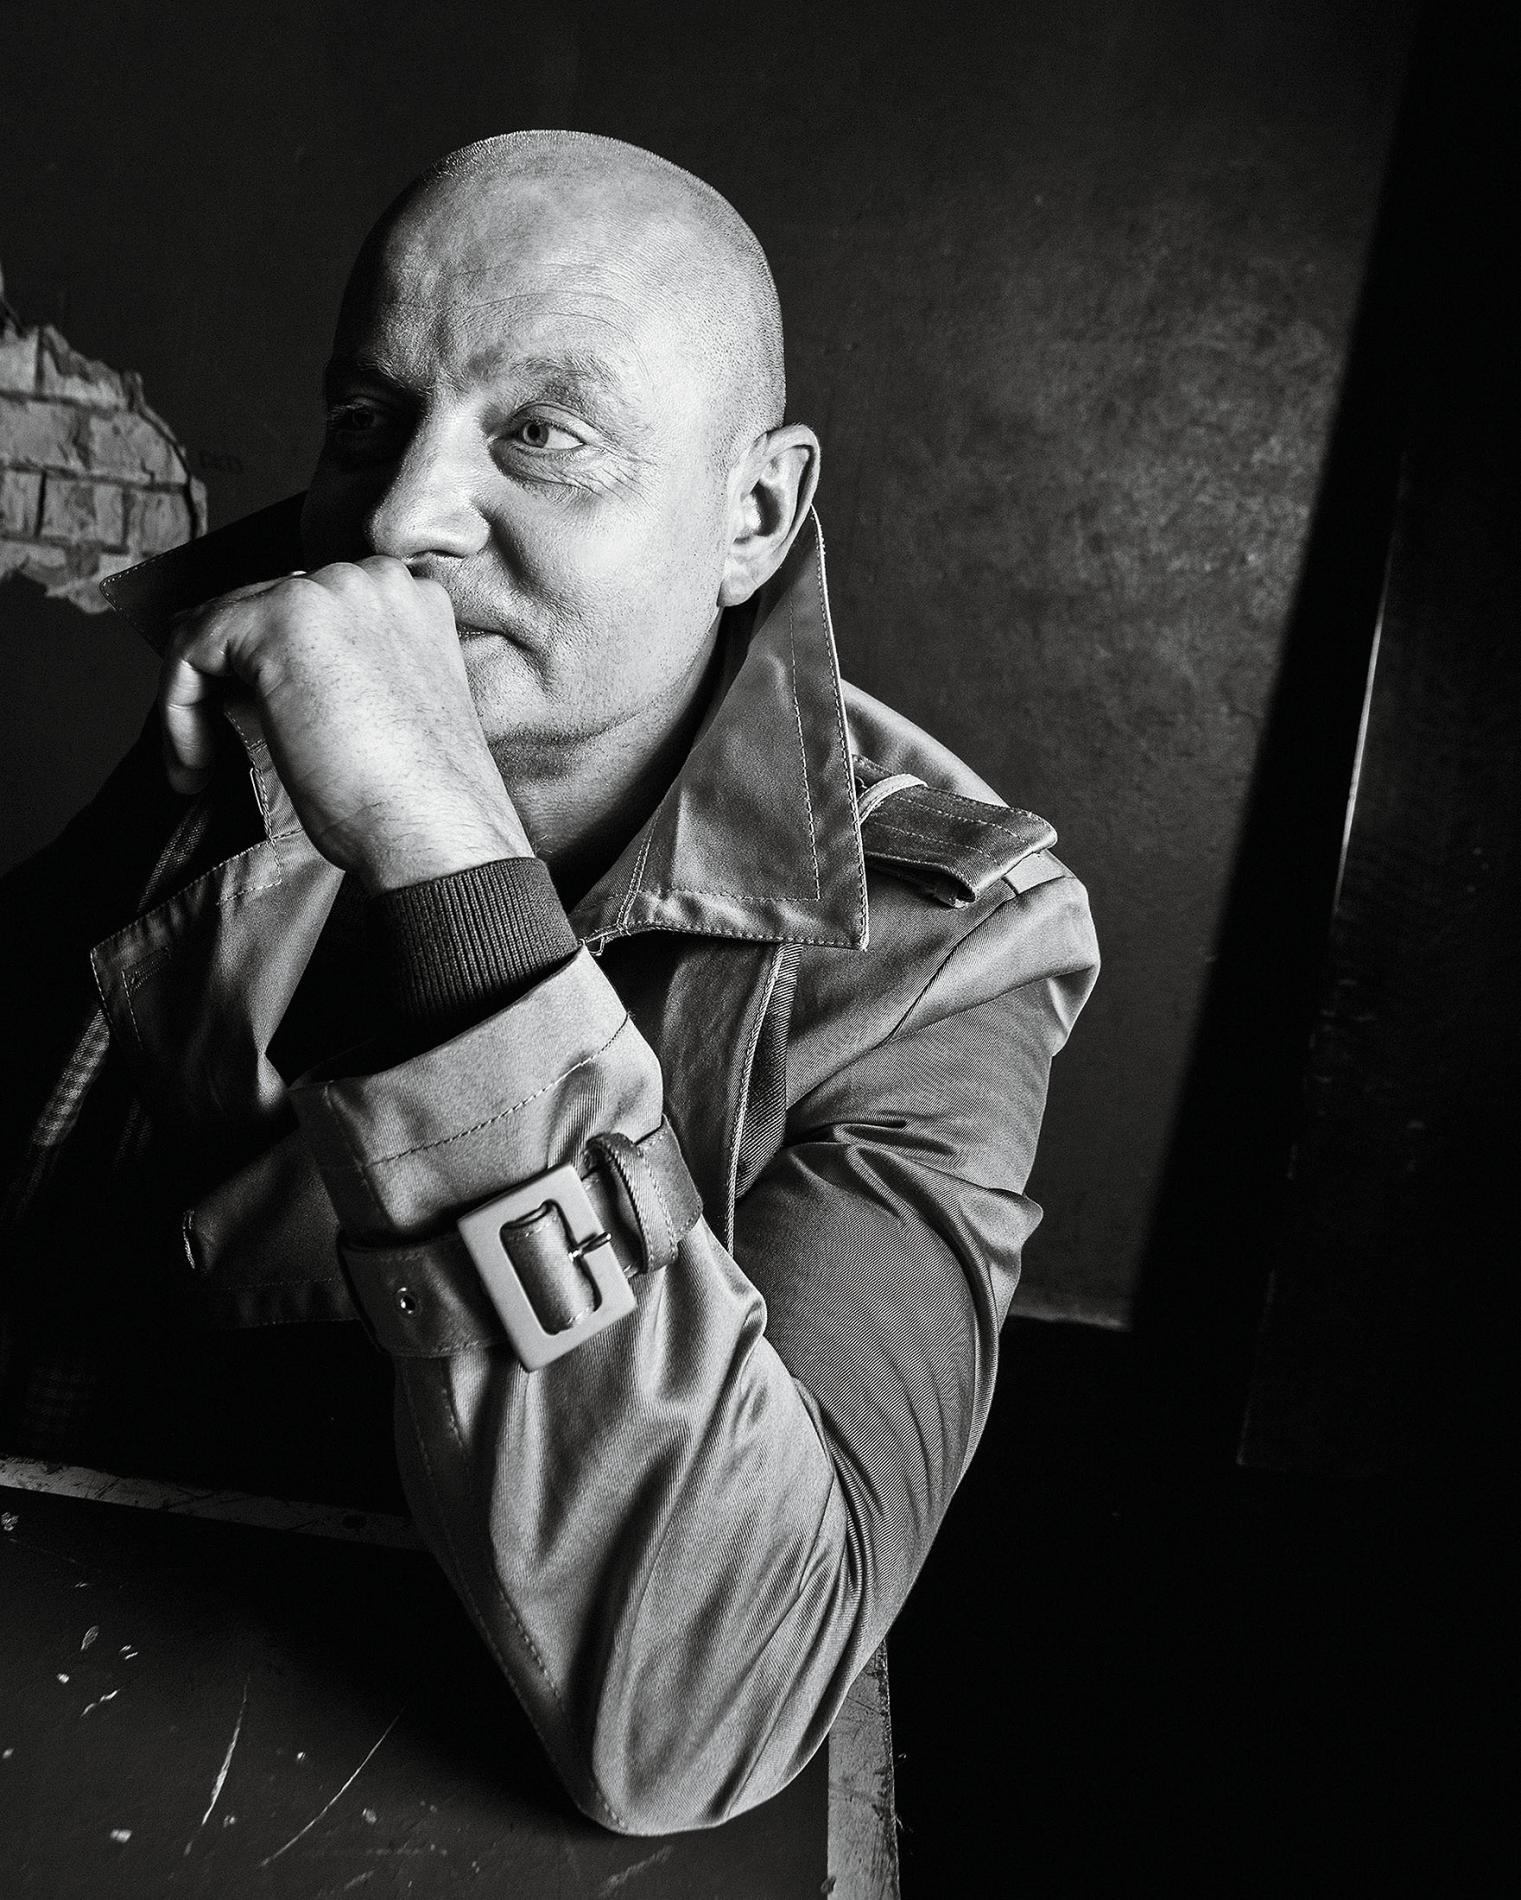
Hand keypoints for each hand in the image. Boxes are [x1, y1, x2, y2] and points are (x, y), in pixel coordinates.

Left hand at [159, 558, 531, 890]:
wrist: (434, 830)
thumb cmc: (418, 798)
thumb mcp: (387, 708)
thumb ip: (343, 669)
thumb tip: (260, 672)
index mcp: (411, 599)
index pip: (310, 607)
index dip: (265, 665)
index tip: (249, 722)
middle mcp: (374, 580)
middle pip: (260, 608)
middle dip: (226, 679)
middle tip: (213, 747)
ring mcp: (327, 592)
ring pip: (219, 627)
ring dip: (196, 697)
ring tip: (201, 764)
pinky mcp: (278, 621)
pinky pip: (192, 649)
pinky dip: (178, 710)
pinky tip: (196, 764)